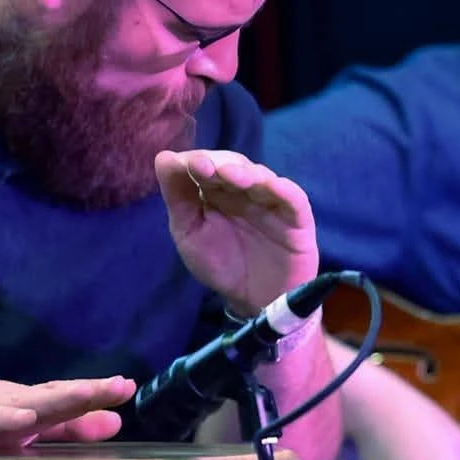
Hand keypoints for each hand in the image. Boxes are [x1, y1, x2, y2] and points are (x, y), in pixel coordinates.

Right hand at [0, 372, 135, 453]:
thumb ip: (39, 430)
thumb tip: (84, 427)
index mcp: (15, 404)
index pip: (61, 400)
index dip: (93, 395)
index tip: (128, 390)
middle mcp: (4, 400)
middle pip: (54, 395)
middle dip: (90, 392)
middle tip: (125, 386)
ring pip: (28, 401)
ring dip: (62, 397)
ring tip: (93, 392)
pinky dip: (6, 417)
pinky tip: (25, 416)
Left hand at [155, 149, 318, 313]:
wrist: (255, 302)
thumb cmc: (221, 265)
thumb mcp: (189, 232)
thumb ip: (178, 197)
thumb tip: (163, 157)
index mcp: (217, 190)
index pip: (206, 164)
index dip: (194, 161)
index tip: (181, 164)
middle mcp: (245, 189)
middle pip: (233, 164)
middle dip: (217, 163)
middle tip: (201, 167)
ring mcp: (271, 201)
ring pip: (261, 177)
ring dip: (245, 172)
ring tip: (228, 174)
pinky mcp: (296, 217)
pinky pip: (293, 198)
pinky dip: (282, 189)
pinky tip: (270, 186)